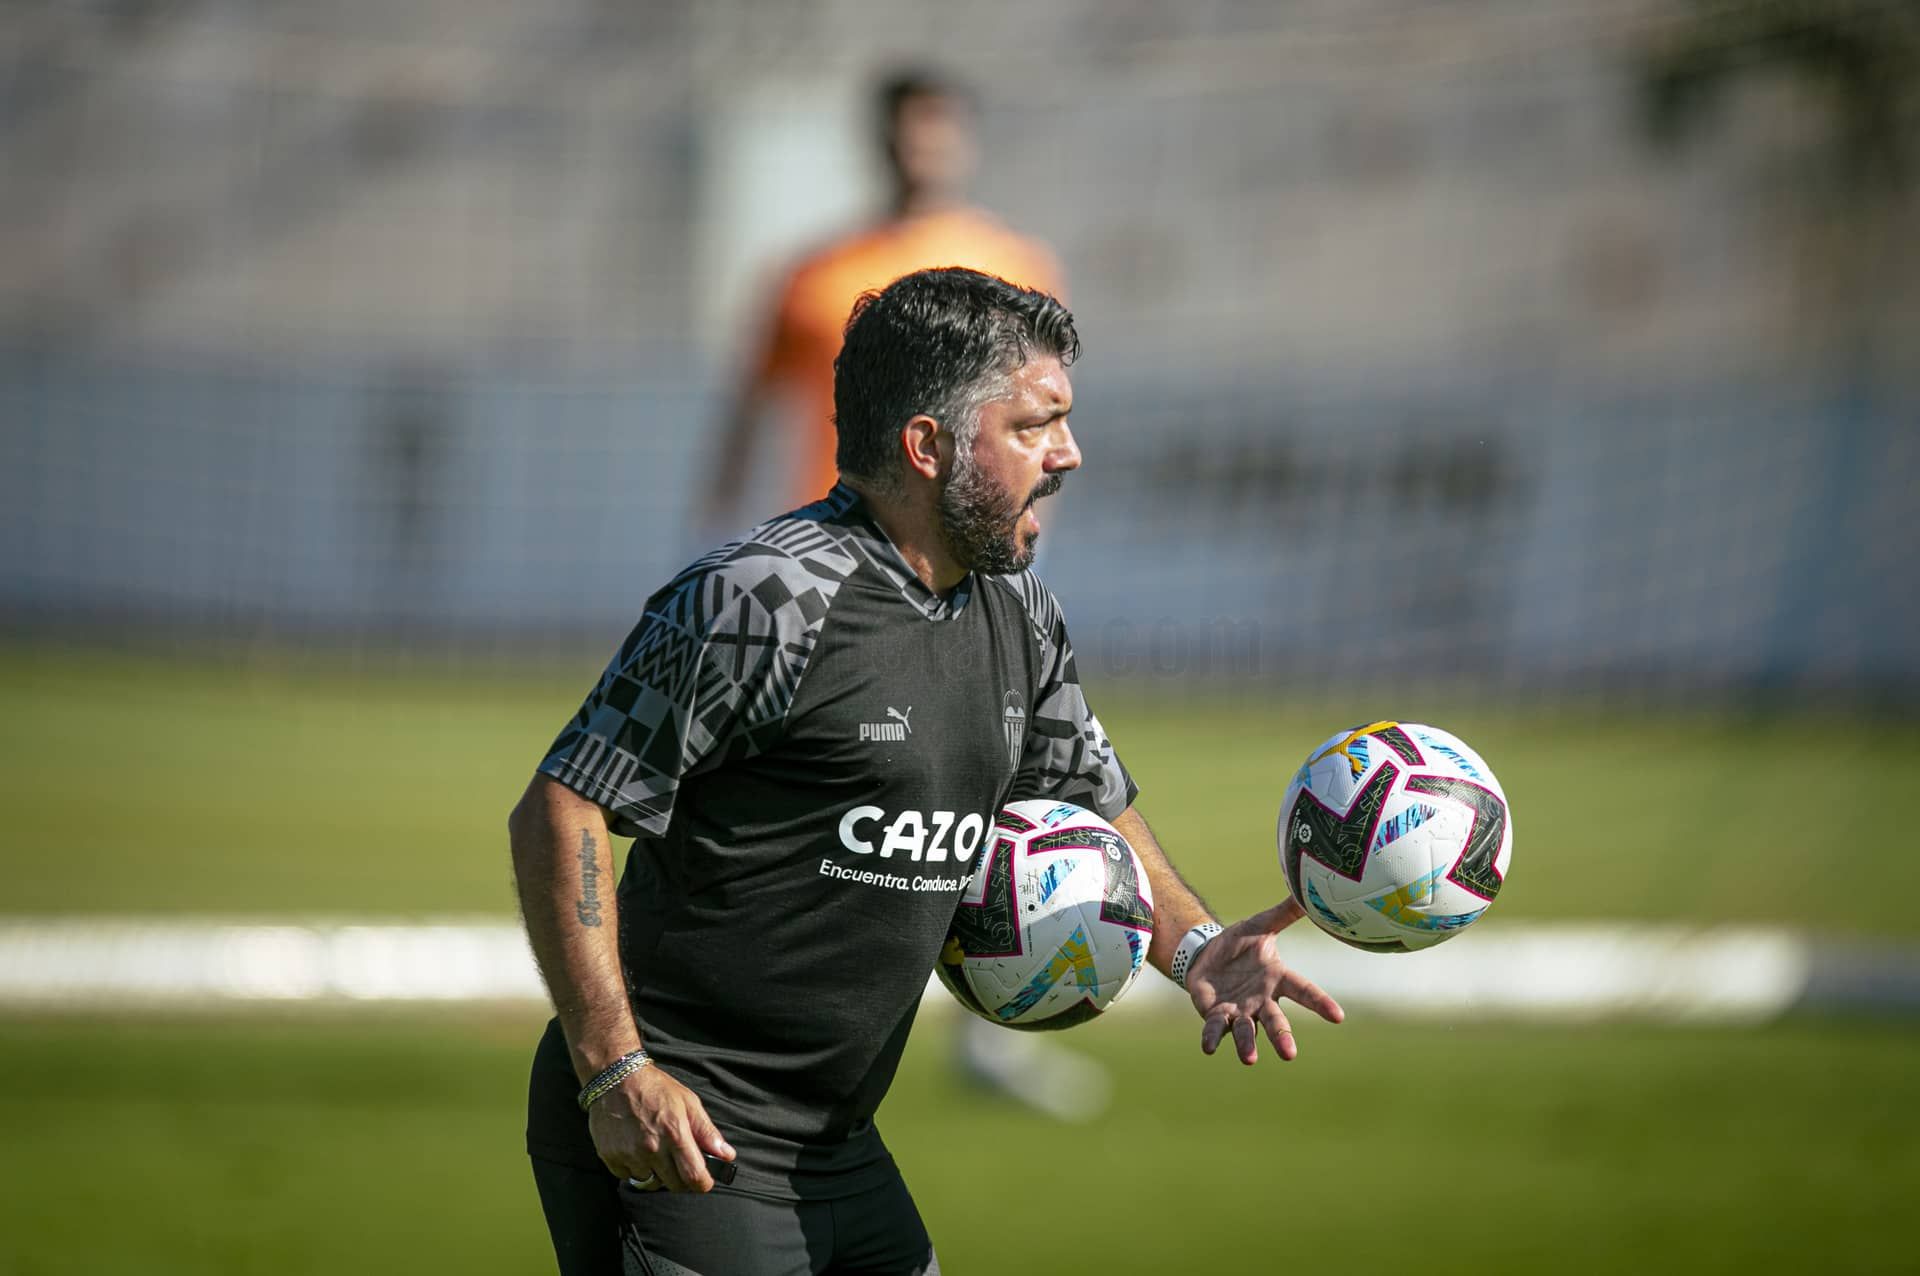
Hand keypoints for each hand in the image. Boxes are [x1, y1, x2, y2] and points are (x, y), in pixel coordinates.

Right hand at [587, 1064, 734, 1192]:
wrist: (615, 1078)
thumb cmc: (655, 1088)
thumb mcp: (688, 1102)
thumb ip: (707, 1132)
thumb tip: (727, 1155)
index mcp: (675, 1133)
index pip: (694, 1177)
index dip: (703, 1183)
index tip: (704, 1180)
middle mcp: (652, 1148)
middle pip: (674, 1185)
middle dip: (682, 1179)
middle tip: (680, 1163)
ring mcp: (630, 1154)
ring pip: (651, 1183)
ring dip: (657, 1174)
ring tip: (656, 1152)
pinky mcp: (611, 1158)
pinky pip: (629, 1177)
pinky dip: (636, 1169)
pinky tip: (636, 1150)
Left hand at [1186, 897, 1343, 1064]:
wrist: (1207, 954)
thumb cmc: (1240, 943)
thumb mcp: (1260, 925)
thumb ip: (1283, 913)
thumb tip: (1307, 893)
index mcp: (1277, 979)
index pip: (1303, 992)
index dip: (1320, 1004)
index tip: (1338, 1017)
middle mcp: (1261, 1000)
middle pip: (1275, 1020)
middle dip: (1281, 1037)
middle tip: (1289, 1055)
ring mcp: (1239, 1011)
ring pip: (1246, 1031)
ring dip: (1247, 1045)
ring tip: (1249, 1059)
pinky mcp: (1216, 1015)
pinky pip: (1215, 1028)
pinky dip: (1212, 1038)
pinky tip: (1208, 1048)